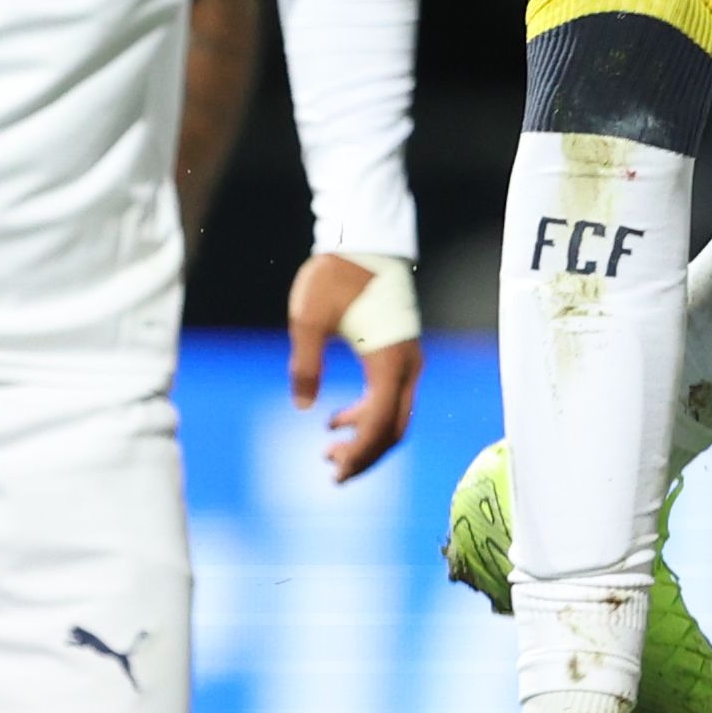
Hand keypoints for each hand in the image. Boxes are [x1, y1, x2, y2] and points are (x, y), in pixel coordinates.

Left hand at [288, 254, 419, 481]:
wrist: (364, 240)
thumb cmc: (335, 276)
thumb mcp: (308, 319)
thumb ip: (305, 365)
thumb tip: (303, 407)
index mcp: (388, 362)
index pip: (379, 423)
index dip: (358, 453)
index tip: (333, 471)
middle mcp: (406, 365)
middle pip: (394, 428)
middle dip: (365, 455)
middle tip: (331, 472)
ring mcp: (408, 359)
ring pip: (395, 415)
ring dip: (367, 438)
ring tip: (329, 449)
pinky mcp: (401, 352)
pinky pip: (392, 397)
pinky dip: (370, 416)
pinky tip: (339, 418)